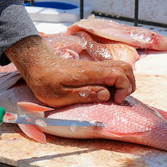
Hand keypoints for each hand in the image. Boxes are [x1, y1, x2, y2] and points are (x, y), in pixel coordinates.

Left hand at [6, 36, 134, 107]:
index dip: (124, 88)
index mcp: (90, 73)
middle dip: (129, 85)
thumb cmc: (45, 83)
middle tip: (118, 100)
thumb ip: (84, 95)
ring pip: (121, 67)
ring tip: (114, 97)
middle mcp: (96, 67)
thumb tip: (106, 94)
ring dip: (124, 82)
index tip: (115, 101)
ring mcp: (95, 66)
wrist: (37, 66)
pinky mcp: (92, 69)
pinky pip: (112, 70)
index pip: (119, 73)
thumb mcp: (60, 96)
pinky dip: (116, 80)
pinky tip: (106, 92)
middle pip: (125, 68)